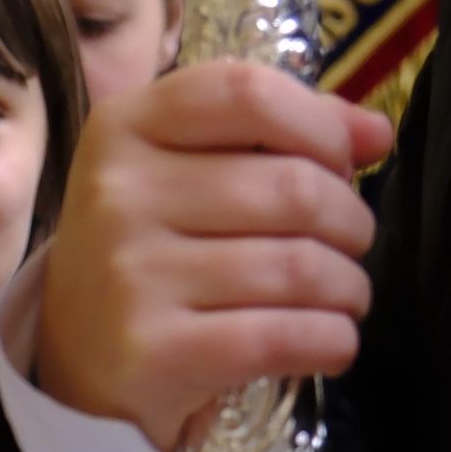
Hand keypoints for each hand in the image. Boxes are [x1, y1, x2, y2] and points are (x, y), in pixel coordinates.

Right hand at [35, 62, 393, 451]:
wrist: (76, 358)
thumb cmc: (150, 250)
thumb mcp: (186, 171)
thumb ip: (275, 136)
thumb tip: (374, 133)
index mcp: (123, 128)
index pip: (247, 93)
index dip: (321, 124)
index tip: (342, 162)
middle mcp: (118, 194)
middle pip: (292, 187)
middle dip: (351, 220)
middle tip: (350, 244)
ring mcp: (130, 274)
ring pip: (298, 267)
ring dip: (348, 287)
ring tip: (345, 296)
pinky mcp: (152, 349)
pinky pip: (281, 336)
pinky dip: (331, 340)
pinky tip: (332, 342)